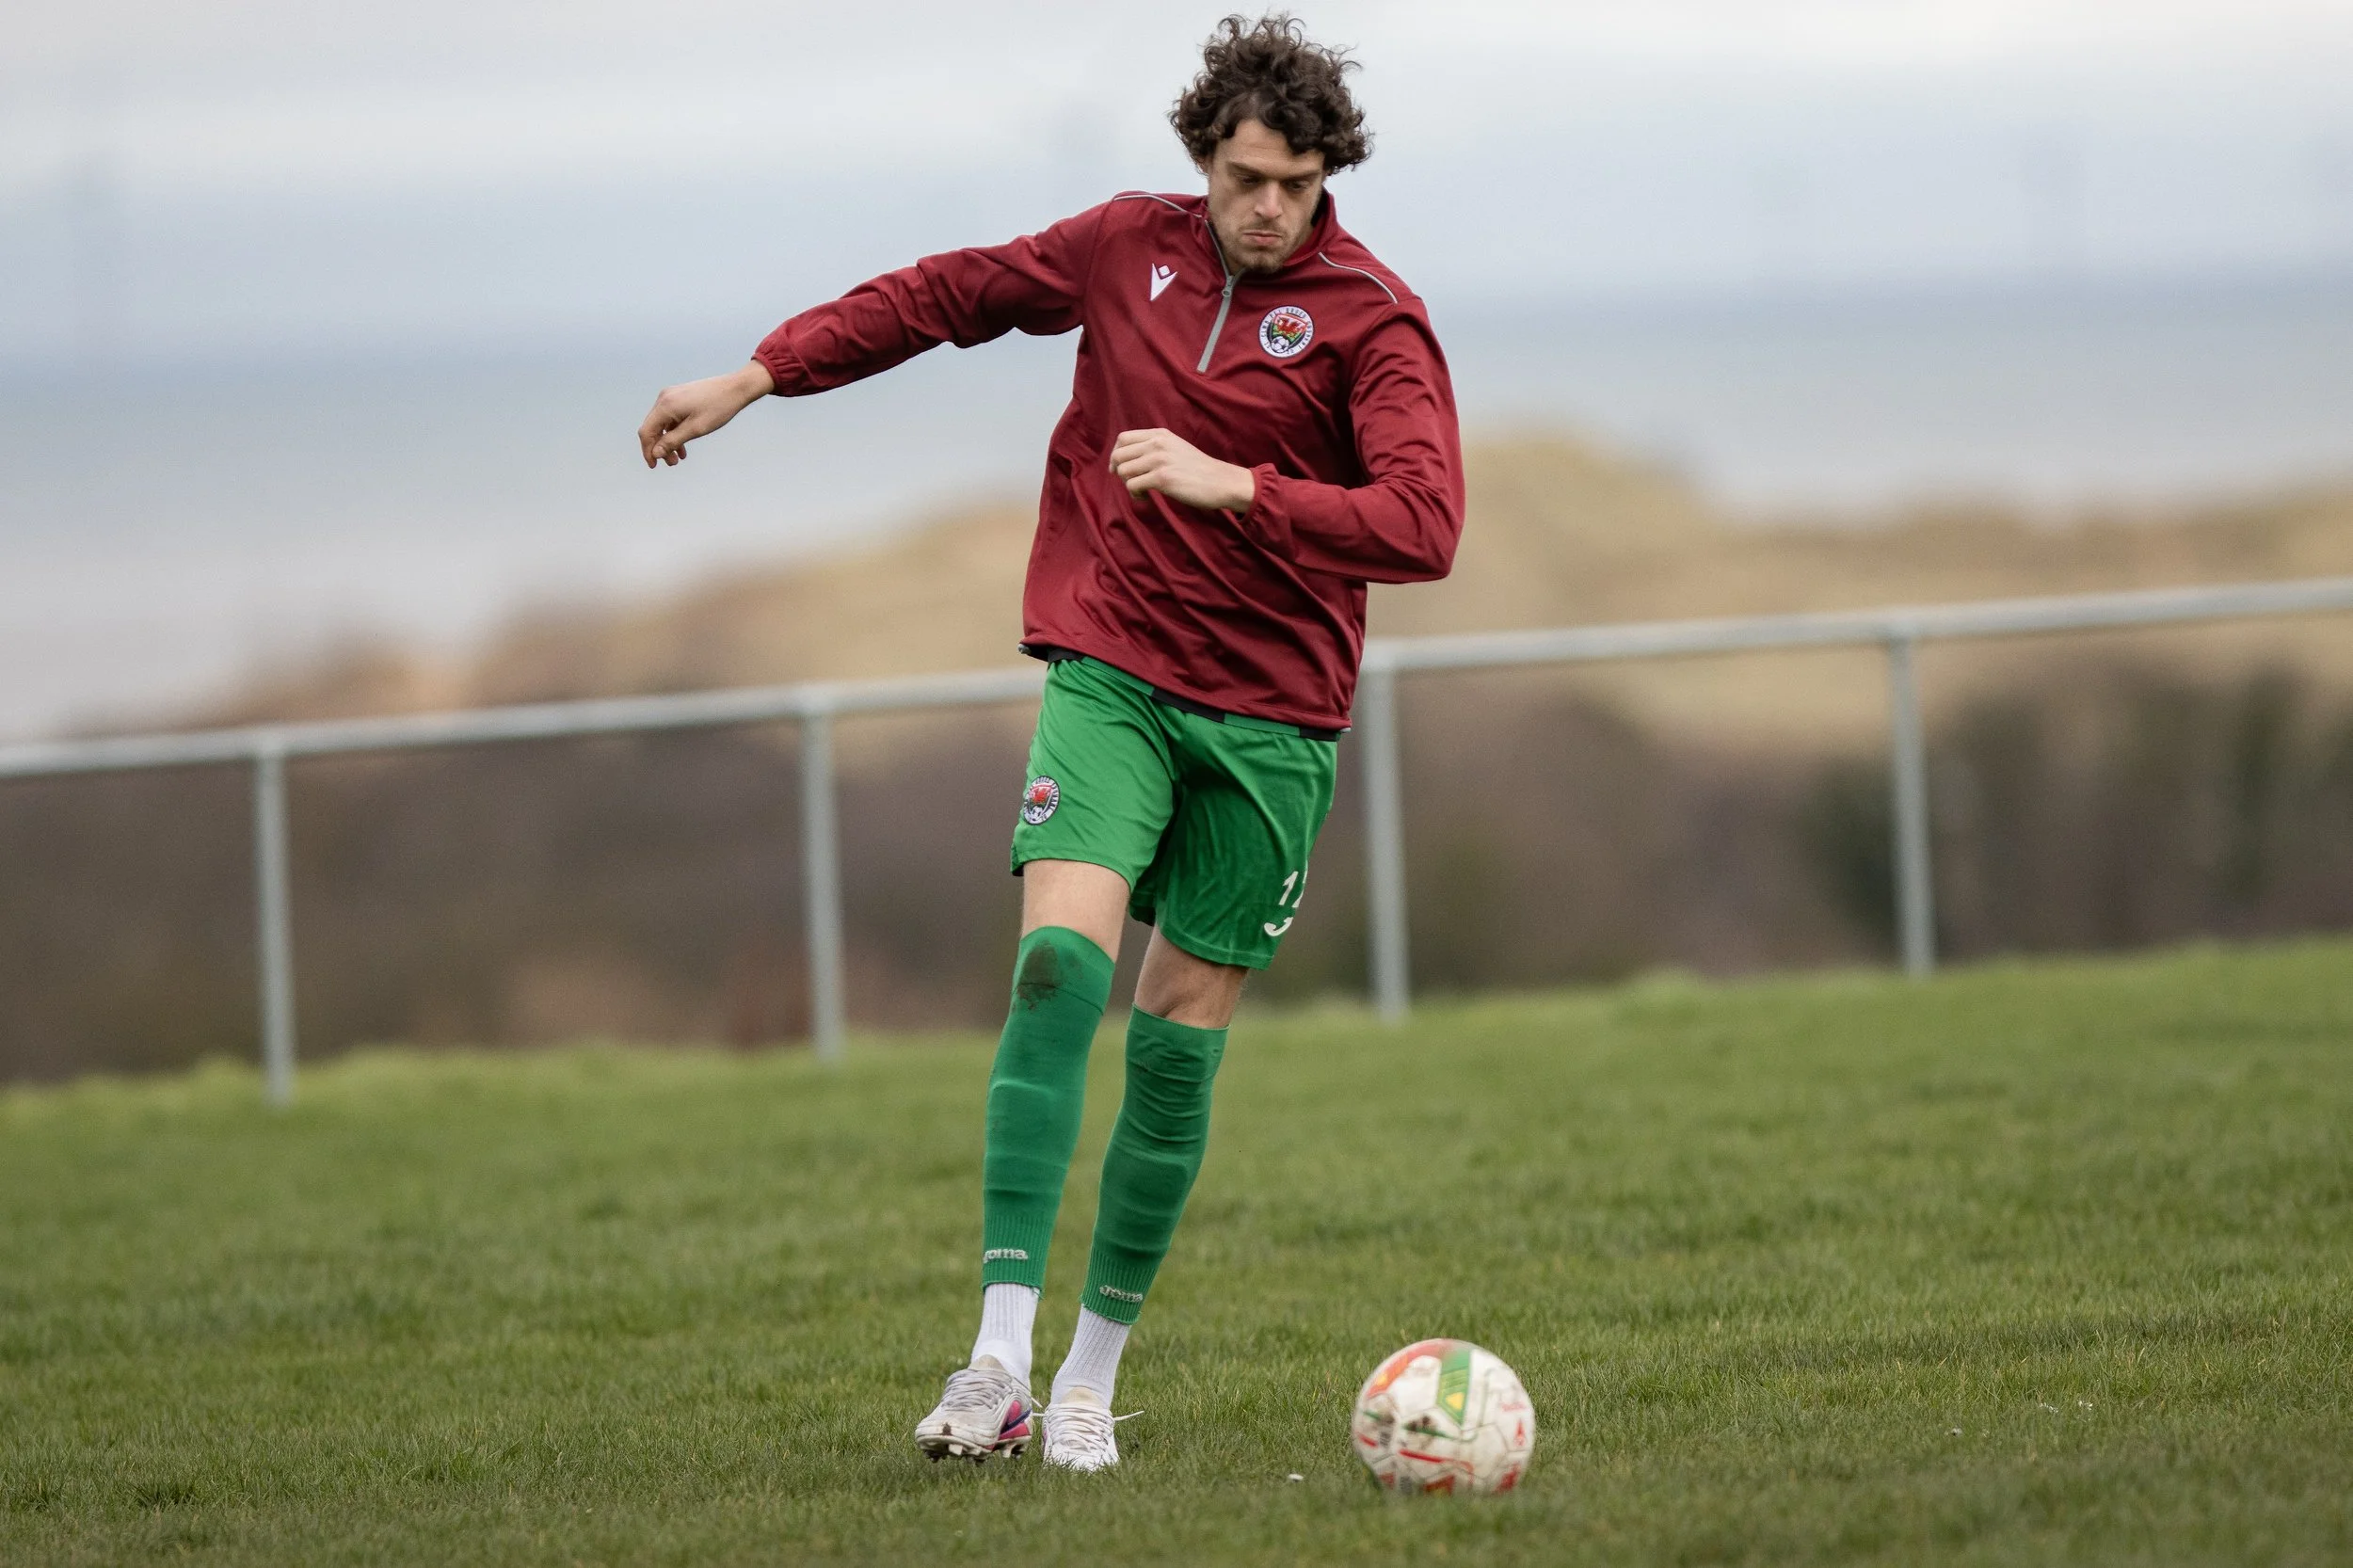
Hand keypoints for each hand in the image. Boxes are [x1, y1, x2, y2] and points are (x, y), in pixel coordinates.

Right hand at [638, 362, 774, 467]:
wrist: (736, 388)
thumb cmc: (718, 408)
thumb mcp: (695, 429)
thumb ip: (673, 442)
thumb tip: (655, 453)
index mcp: (665, 405)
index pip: (646, 432)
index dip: (648, 450)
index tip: (654, 466)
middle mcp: (664, 398)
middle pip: (652, 428)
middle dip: (659, 447)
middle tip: (672, 464)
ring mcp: (671, 396)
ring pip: (662, 424)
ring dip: (668, 441)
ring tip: (679, 458)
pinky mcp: (680, 397)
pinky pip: (671, 418)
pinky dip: (675, 432)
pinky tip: (683, 446)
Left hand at [1109, 428, 1255, 511]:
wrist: (1220, 480)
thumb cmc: (1197, 469)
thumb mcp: (1176, 447)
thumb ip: (1155, 447)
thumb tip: (1129, 458)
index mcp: (1160, 435)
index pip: (1123, 438)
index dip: (1116, 454)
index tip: (1118, 468)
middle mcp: (1157, 443)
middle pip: (1119, 455)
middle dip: (1118, 471)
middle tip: (1129, 482)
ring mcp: (1159, 460)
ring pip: (1123, 471)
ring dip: (1128, 484)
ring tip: (1142, 491)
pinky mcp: (1162, 478)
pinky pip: (1132, 486)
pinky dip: (1136, 495)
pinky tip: (1146, 497)